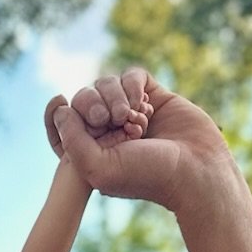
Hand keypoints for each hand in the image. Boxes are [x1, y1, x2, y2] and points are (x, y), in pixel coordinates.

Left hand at [48, 70, 231, 213]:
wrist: (195, 169)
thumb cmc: (147, 175)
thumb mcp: (98, 167)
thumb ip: (72, 140)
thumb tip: (60, 110)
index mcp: (90, 151)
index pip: (62, 124)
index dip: (57, 113)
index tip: (58, 101)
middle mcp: (108, 130)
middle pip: (84, 99)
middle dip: (93, 104)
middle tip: (111, 119)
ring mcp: (130, 112)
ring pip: (106, 84)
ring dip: (117, 98)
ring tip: (136, 120)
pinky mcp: (152, 96)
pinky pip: (131, 76)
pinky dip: (133, 86)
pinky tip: (145, 105)